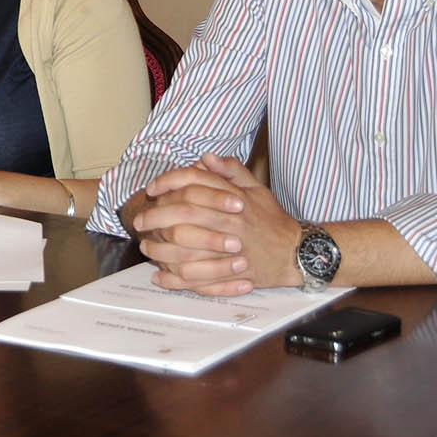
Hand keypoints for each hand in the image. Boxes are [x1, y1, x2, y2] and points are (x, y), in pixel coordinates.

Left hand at [132, 153, 300, 295]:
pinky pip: (197, 278)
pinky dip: (175, 279)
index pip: (194, 183)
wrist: (297, 253)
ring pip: (186, 248)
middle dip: (156, 216)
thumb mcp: (257, 190)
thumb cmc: (273, 221)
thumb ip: (231, 172)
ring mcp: (230, 249)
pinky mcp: (231, 274)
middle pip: (184, 214)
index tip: (152, 189)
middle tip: (139, 221)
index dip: (169, 182)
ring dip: (161, 249)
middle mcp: (231, 222)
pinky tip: (160, 277)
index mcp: (234, 199)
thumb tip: (205, 158)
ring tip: (146, 248)